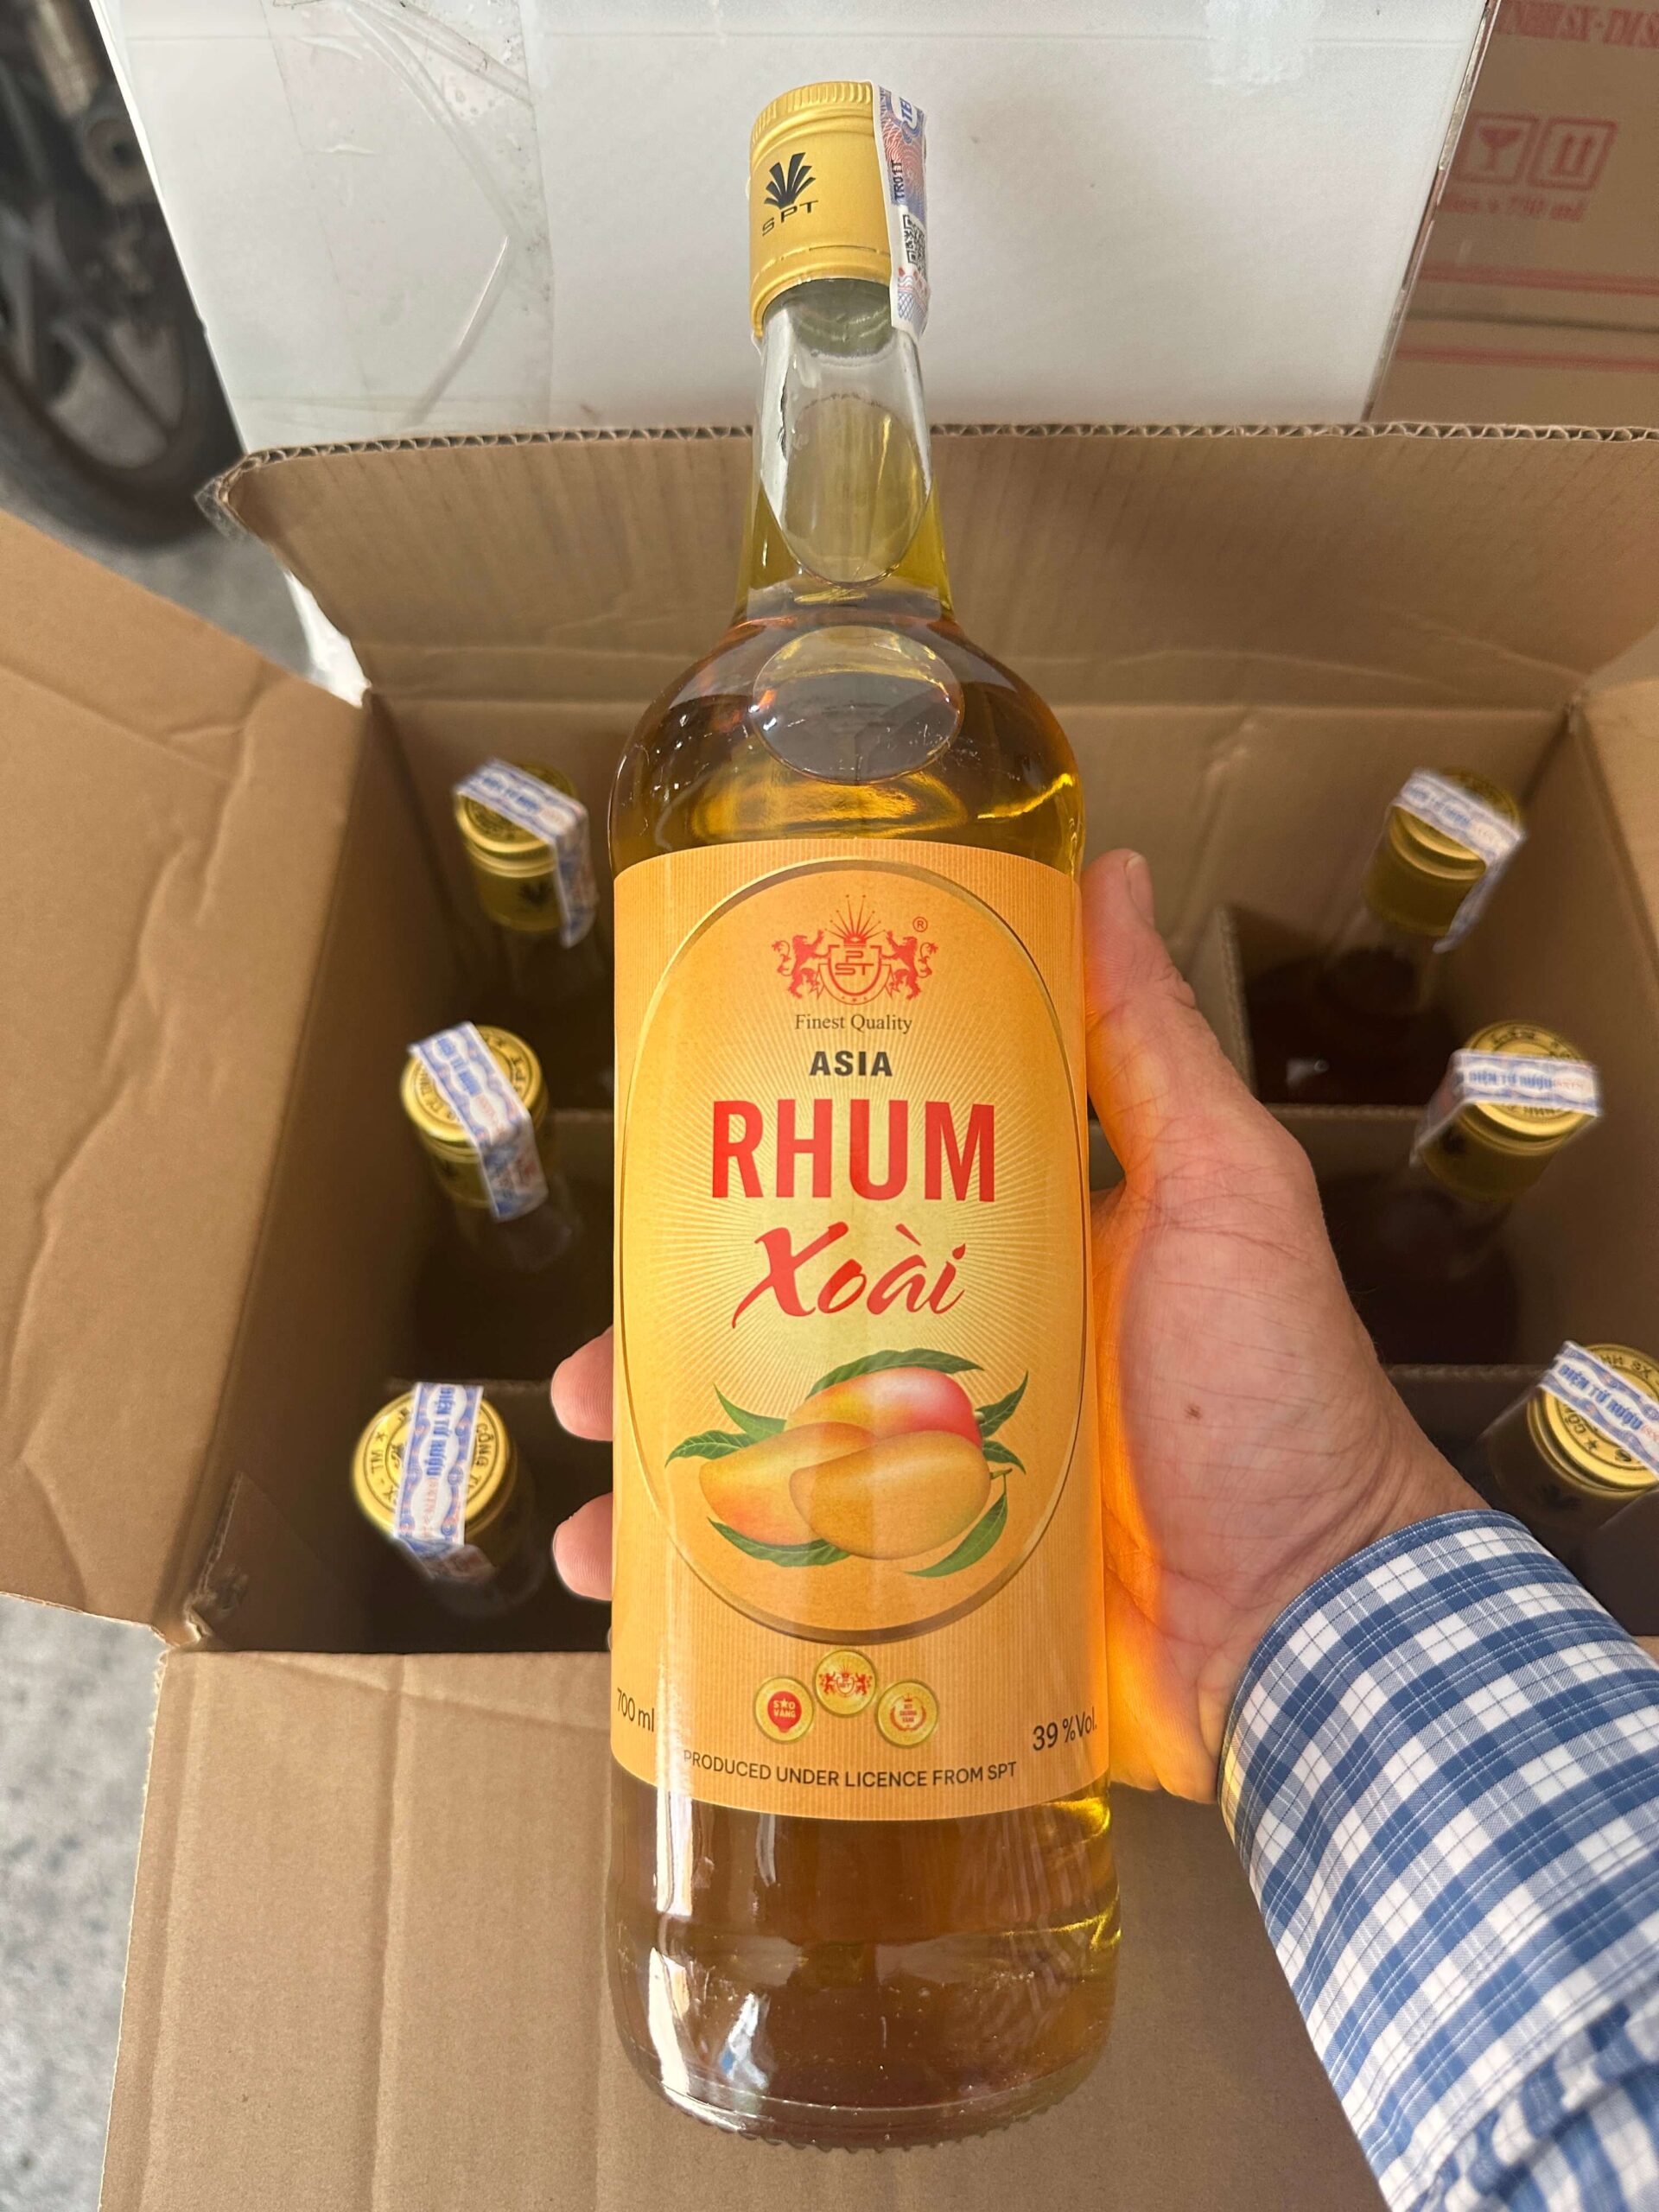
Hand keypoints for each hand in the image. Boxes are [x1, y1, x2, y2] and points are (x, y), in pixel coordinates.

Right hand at [550, 850, 1473, 1799]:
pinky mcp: (928, 1585)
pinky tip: (625, 1580)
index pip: (869, 1177)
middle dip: (672, 1324)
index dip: (768, 1160)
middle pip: (787, 1317)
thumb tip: (1113, 875)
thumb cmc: (1277, 1401)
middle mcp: (968, 1353)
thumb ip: (1151, 1050)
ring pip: (764, 1446)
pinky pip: (792, 1577)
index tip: (673, 1138)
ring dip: (660, 1452)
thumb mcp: (1222, 1195)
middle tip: (590, 1340)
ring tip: (589, 1458)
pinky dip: (700, 1586)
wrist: (1309, 1637)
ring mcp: (938, 1478)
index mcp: (1024, 1248)